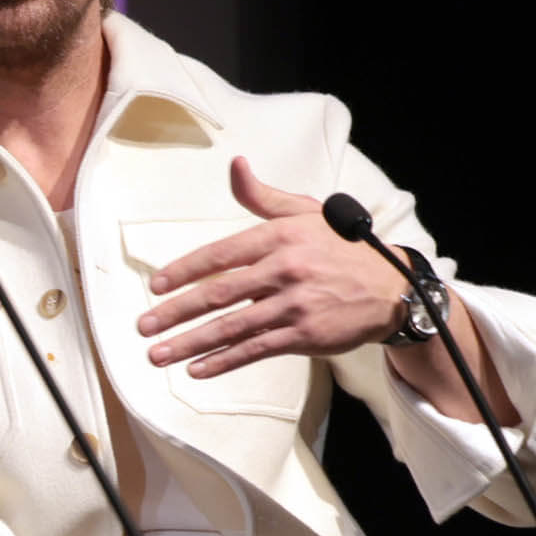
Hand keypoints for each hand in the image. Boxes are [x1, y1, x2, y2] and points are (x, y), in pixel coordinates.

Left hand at [137, 157, 407, 377]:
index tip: (155, 286)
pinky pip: (256, 350)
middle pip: (218, 294)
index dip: (184, 271)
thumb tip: (236, 165)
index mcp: (279, 237)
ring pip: (232, 327)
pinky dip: (224, 362)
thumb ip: (262, 196)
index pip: (220, 254)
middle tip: (143, 325)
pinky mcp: (305, 335)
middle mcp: (284, 270)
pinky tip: (196, 370)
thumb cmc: (340, 246)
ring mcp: (295, 305)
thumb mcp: (305, 212)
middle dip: (175, 312)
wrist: (391, 288)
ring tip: (157, 354)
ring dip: (190, 343)